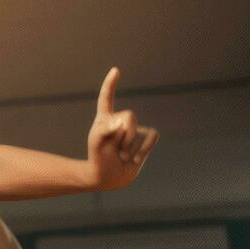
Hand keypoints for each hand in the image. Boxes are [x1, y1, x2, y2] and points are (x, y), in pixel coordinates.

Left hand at [85, 68, 158, 190]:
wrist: (108, 178)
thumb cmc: (98, 159)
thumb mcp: (97, 144)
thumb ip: (104, 130)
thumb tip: (120, 121)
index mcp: (104, 118)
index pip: (106, 98)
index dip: (110, 84)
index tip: (115, 71)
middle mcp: (120, 120)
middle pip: (129, 116)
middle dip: (124, 135)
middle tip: (116, 151)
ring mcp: (134, 130)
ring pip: (140, 129)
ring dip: (130, 146)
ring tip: (122, 156)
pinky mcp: (145, 138)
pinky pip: (152, 136)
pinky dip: (144, 149)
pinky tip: (134, 160)